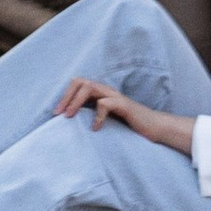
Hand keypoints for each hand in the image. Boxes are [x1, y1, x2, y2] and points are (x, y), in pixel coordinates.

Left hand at [53, 76, 191, 155]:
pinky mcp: (124, 105)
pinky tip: (95, 129)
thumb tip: (70, 123)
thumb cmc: (129, 126)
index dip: (64, 96)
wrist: (154, 129)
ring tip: (70, 117)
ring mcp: (116, 96)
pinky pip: (105, 104)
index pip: (78, 84)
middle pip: (81, 82)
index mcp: (101, 93)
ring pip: (90, 87)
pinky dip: (97, 116)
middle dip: (66, 96)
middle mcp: (107, 91)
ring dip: (76, 101)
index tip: (55, 113)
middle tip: (59, 114)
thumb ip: (92, 116)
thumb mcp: (107, 120)